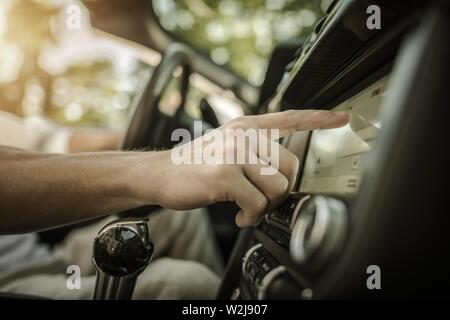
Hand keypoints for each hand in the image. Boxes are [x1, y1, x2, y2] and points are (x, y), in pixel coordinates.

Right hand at [145, 110, 348, 226]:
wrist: (161, 173)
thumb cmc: (197, 166)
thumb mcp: (227, 147)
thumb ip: (255, 152)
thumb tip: (283, 177)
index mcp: (247, 126)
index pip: (290, 117)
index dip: (319, 118)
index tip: (343, 117)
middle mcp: (244, 134)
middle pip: (291, 167)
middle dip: (281, 192)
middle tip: (260, 200)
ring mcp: (234, 152)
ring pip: (277, 188)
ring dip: (264, 207)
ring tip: (246, 208)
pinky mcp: (225, 173)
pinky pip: (257, 204)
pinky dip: (250, 216)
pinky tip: (238, 215)